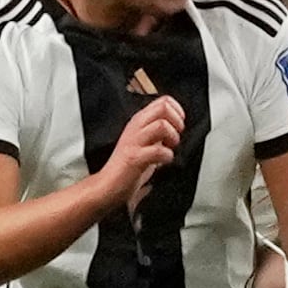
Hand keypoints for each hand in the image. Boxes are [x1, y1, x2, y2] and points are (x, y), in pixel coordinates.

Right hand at [95, 95, 185, 212]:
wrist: (109, 186)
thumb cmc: (128, 167)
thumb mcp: (145, 142)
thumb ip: (158, 132)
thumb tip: (177, 126)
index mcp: (139, 121)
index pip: (163, 101)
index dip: (177, 111)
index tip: (179, 125)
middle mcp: (136, 127)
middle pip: (163, 107)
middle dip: (177, 121)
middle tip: (175, 136)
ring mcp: (134, 141)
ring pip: (161, 125)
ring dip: (172, 137)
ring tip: (170, 148)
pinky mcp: (134, 158)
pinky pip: (158, 150)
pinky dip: (167, 156)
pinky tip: (163, 162)